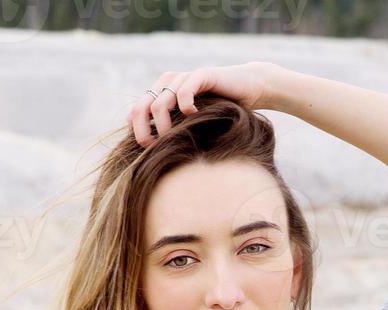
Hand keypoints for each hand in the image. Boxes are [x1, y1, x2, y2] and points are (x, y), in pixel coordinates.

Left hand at [129, 62, 275, 146]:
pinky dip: (186, 108)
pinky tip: (195, 117)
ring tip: (174, 139)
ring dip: (165, 127)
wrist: (250, 88)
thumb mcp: (194, 123)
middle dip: (144, 131)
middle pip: (142, 107)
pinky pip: (185, 92)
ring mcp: (184, 77)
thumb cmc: (222, 111)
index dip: (137, 131)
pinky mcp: (201, 75)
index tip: (148, 150)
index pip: (136, 111)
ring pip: (160, 104)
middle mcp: (169, 82)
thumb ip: (175, 131)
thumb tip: (154, 156)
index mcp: (162, 92)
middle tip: (154, 148)